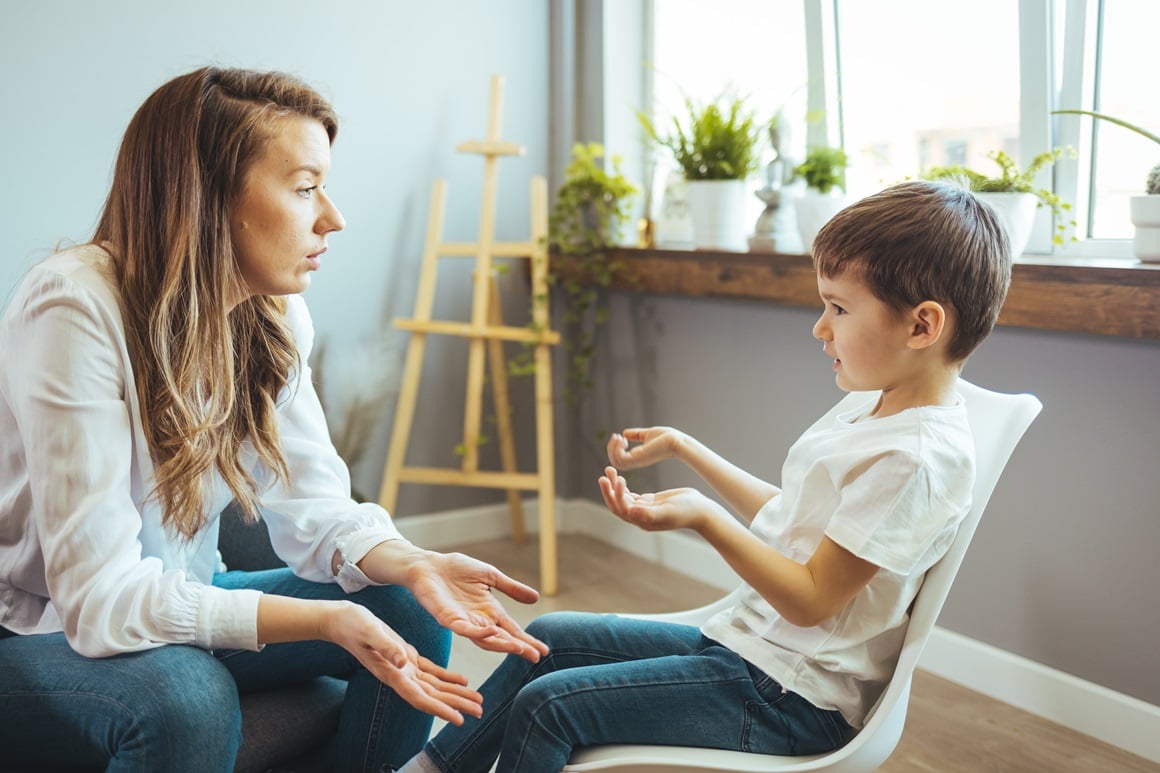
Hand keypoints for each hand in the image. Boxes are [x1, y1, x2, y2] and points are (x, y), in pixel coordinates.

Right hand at [324, 601, 482, 725]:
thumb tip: (403, 662)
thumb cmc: (353, 625)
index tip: (457, 719)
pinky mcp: (406, 655)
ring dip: (456, 694)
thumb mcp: (370, 632)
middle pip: (433, 696)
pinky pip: (431, 671)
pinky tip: (462, 681)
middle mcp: (400, 674)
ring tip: (476, 701)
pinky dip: (447, 677)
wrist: (341, 620)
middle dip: (456, 705)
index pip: (420, 697)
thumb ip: (387, 647)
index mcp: (392, 673)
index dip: (440, 709)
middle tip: (478, 712)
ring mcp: (403, 666)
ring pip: (435, 686)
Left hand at [404, 552, 549, 662]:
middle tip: (536, 656)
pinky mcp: (448, 618)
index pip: (512, 630)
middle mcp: (478, 621)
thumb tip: (536, 598)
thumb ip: (511, 588)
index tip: (543, 650)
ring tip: (520, 648)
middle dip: (519, 647)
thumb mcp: (490, 576)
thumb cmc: (456, 569)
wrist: (428, 565)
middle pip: (502, 639)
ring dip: (503, 644)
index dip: (527, 640)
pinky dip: (479, 632)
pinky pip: (465, 629)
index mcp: (489, 611)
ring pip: (485, 639)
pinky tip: (493, 631)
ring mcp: (463, 622)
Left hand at [598, 466, 722, 532]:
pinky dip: (624, 486)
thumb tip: (630, 512)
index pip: (622, 509)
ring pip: (623, 498)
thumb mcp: (668, 511)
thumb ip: (649, 513)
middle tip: (605, 473)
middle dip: (609, 489)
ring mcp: (645, 509)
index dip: (616, 495)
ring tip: (609, 470)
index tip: (618, 479)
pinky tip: (620, 476)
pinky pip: (631, 495)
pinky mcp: (650, 502)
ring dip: (614, 485)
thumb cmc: (687, 512)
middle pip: (618, 504)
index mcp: (643, 521)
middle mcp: (641, 517)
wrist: (701, 511)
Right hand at [606, 427, 683, 470]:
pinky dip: (617, 449)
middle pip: (616, 462)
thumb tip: (625, 433)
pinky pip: (621, 459)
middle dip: (611, 449)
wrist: (678, 441)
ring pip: (616, 462)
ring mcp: (638, 461)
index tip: (620, 437)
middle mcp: (637, 461)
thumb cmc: (667, 437)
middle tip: (617, 437)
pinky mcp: (639, 458)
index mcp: (638, 457)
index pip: (620, 459)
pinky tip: (623, 439)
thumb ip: (636, 435)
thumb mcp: (648, 434)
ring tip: (619, 437)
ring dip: (613, 448)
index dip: (615, 448)